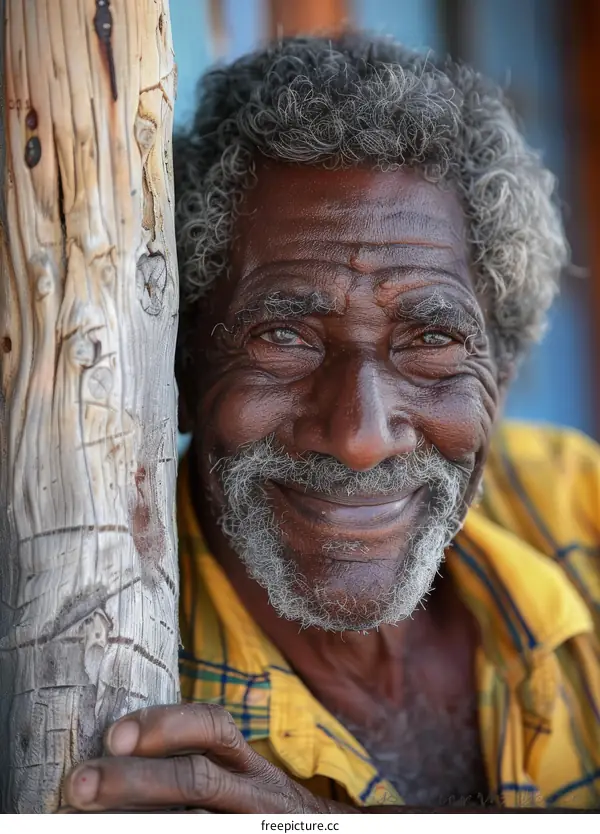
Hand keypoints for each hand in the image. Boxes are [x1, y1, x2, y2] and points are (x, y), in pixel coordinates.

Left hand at [62, 703, 357, 813]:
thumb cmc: (251, 802)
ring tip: (88, 818)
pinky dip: (161, 833)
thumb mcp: (235, 771)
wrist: (308, 833)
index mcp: (243, 761)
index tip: (114, 736)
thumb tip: (112, 746)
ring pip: (194, 820)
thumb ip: (194, 754)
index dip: (164, 725)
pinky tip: (125, 831)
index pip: (212, 726)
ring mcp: (246, 822)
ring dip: (137, 817)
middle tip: (79, 783)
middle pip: (196, 778)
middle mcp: (252, 791)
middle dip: (133, 780)